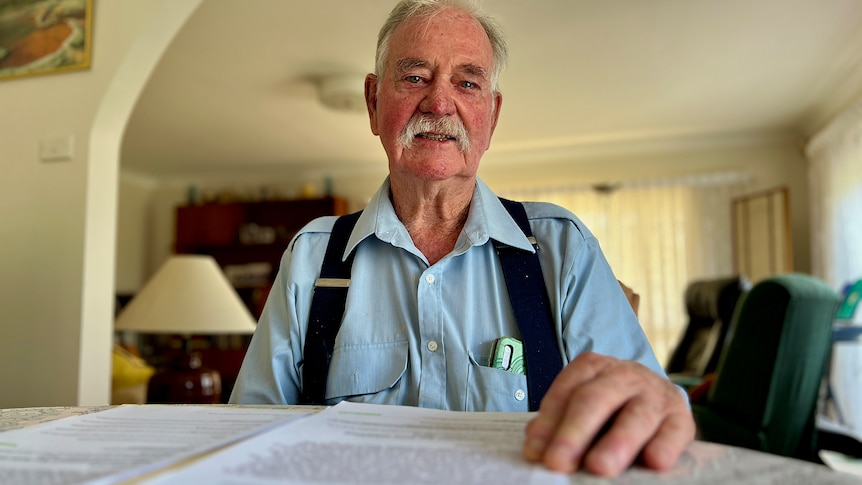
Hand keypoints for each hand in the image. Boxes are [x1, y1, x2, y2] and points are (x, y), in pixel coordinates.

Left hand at [523, 352, 694, 475]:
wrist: (659, 399)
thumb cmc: (611, 408)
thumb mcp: (581, 407)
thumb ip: (557, 423)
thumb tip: (535, 448)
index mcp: (593, 367)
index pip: (567, 390)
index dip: (550, 422)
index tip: (535, 452)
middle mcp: (625, 375)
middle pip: (596, 399)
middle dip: (574, 433)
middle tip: (557, 462)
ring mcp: (656, 395)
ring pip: (636, 416)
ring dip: (617, 442)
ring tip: (598, 467)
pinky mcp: (682, 419)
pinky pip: (675, 431)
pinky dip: (664, 446)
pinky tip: (654, 463)